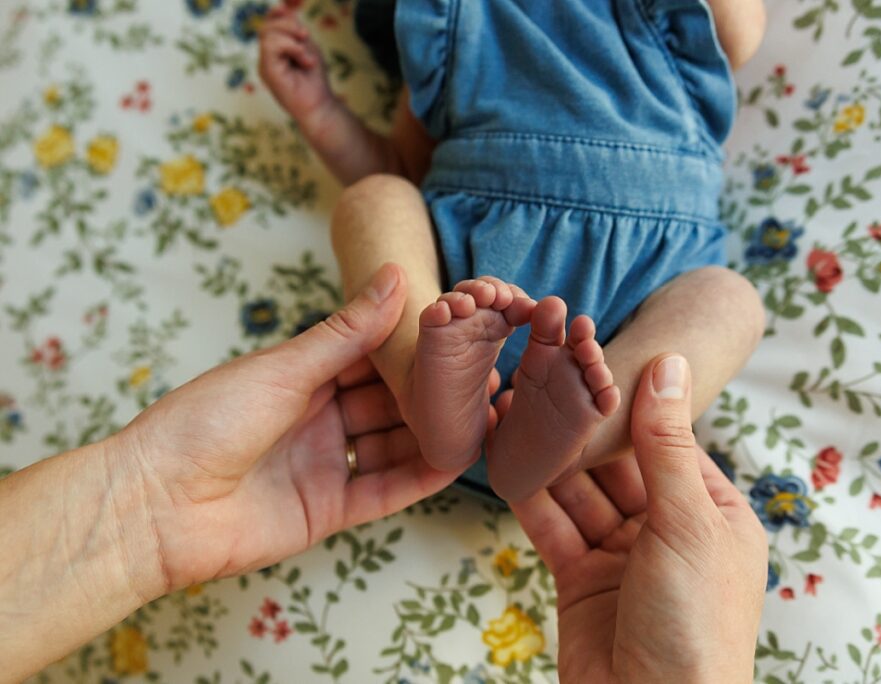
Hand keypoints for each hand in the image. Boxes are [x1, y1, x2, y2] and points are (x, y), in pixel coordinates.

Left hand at [116, 264, 458, 592]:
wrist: (155, 506)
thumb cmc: (205, 422)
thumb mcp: (284, 368)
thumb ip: (347, 332)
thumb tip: (394, 276)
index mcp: (302, 379)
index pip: (370, 359)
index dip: (413, 349)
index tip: (457, 334)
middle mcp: (317, 420)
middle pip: (387, 404)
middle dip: (431, 393)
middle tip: (483, 375)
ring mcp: (324, 465)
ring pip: (393, 446)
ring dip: (433, 434)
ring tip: (481, 415)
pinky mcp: (328, 510)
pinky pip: (385, 491)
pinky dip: (420, 477)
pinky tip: (455, 460)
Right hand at [258, 5, 333, 122]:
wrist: (320, 106)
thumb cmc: (315, 80)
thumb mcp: (306, 47)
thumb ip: (294, 30)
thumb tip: (281, 9)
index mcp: (274, 53)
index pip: (268, 26)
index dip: (277, 15)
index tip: (290, 14)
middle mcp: (266, 59)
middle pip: (267, 27)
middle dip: (289, 25)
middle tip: (306, 37)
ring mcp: (264, 66)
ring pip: (267, 34)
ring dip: (292, 39)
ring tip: (306, 56)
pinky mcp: (267, 72)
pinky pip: (271, 46)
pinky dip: (291, 47)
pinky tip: (304, 60)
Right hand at [512, 355, 766, 682]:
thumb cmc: (694, 624)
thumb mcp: (687, 522)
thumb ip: (667, 444)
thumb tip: (670, 364)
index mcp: (714, 514)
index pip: (669, 442)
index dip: (632, 403)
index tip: (595, 361)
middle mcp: (669, 531)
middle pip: (619, 465)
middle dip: (583, 431)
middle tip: (543, 382)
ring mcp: (623, 557)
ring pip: (581, 494)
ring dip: (550, 459)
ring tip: (514, 413)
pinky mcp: (582, 581)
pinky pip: (555, 528)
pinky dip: (531, 498)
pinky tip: (507, 462)